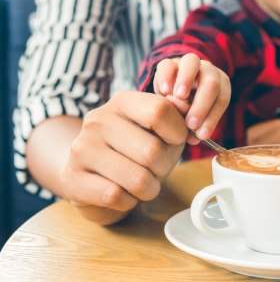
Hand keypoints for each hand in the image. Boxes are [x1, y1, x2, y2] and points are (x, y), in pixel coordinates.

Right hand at [60, 91, 187, 224]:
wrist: (95, 176)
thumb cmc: (136, 152)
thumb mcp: (163, 131)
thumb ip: (177, 115)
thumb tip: (186, 106)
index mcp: (122, 101)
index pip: (159, 111)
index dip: (177, 133)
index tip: (174, 141)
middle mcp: (97, 120)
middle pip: (152, 151)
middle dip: (162, 169)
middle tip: (154, 170)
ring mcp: (81, 148)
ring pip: (136, 178)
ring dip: (148, 188)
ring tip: (140, 183)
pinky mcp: (71, 178)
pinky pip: (116, 196)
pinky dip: (128, 201)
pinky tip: (121, 193)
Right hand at [153, 53, 230, 143]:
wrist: (172, 90)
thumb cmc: (189, 108)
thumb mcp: (195, 118)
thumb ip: (196, 127)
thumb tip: (195, 139)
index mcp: (220, 85)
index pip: (222, 99)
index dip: (213, 118)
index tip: (202, 135)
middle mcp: (208, 71)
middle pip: (211, 82)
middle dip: (202, 104)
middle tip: (190, 123)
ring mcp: (188, 64)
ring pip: (192, 63)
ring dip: (187, 80)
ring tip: (179, 98)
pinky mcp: (168, 62)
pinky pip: (168, 63)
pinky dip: (166, 76)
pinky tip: (164, 92)